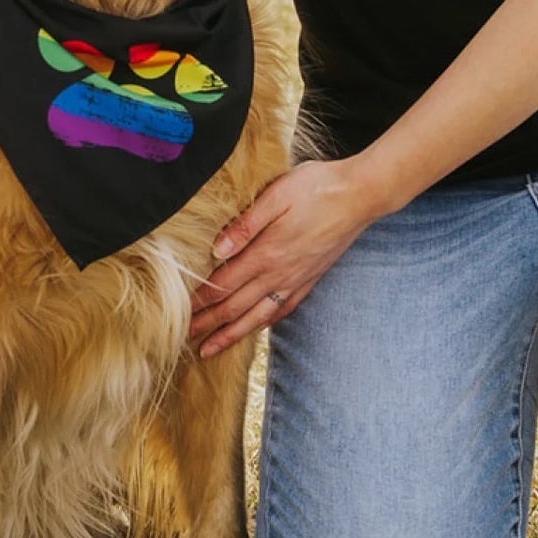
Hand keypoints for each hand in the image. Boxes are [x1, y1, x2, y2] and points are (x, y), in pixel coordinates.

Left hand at [189, 159, 378, 357]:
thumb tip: (216, 248)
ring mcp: (297, 279)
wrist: (360, 195)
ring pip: (257, 316)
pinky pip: (282, 309)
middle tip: (182, 339)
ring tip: (210, 349)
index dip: (199, 301)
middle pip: (235, 307)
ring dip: (231, 334)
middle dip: (207, 324)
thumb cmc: (316, 187)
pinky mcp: (311, 278)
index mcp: (267, 253)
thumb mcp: (276, 195)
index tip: (177, 314)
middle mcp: (280, 274)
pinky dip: (263, 324)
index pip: (223, 285)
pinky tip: (255, 328)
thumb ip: (245, 224)